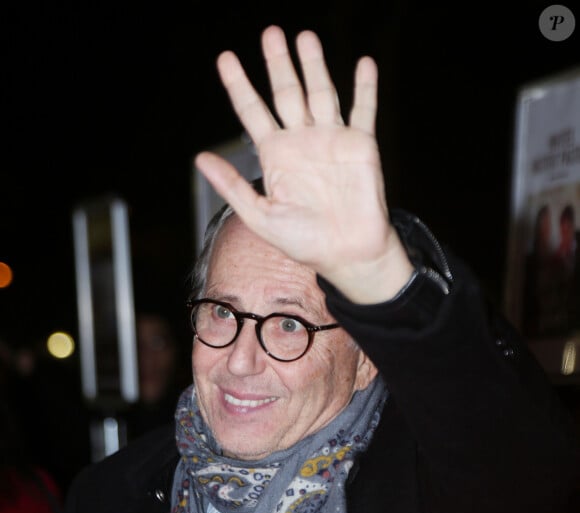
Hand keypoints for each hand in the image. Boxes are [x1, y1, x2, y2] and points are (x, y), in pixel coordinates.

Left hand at [195, 25, 412, 302]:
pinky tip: (363, 63)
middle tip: (270, 32)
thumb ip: (232, 186)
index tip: (225, 58)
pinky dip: (365, 88)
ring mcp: (332, 140)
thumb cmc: (304, 241)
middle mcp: (302, 142)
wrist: (347, 253)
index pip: (253, 112)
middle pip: (286, 93)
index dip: (239, 85)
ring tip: (305, 37)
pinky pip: (364, 110)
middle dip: (278, 63)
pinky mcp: (361, 145)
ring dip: (314, 65)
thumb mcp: (260, 216)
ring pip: (321, 92)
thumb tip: (200, 159)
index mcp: (276, 156)